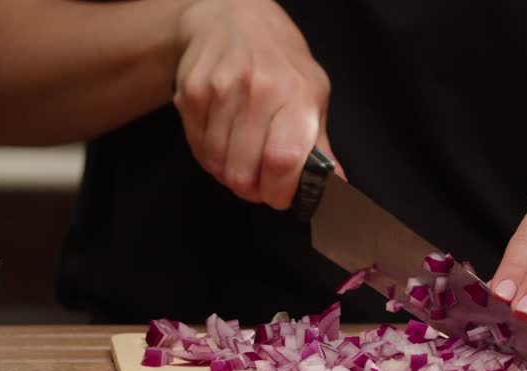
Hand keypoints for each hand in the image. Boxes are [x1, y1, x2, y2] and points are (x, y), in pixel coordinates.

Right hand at [172, 0, 342, 208]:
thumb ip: (319, 142)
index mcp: (296, 93)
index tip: (282, 196)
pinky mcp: (190, 95)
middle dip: (254, 190)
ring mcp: (219, 91)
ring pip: (218, 166)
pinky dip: (212, 158)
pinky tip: (225, 142)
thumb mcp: (312, 92)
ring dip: (231, 175)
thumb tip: (336, 184)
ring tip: (243, 159)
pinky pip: (198, 150)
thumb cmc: (280, 61)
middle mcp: (257, 90)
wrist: (231, 18)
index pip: (282, 161)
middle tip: (262, 183)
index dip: (280, 192)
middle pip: (243, 173)